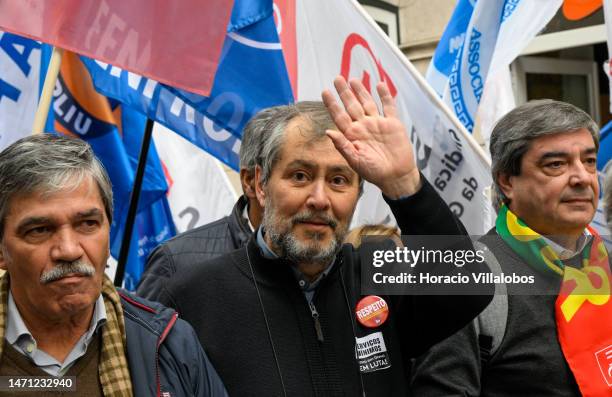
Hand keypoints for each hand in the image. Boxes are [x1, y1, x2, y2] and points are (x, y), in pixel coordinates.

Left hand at [321, 76, 420, 198]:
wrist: (396, 176)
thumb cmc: (374, 172)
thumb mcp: (355, 161)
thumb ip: (342, 146)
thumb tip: (328, 132)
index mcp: (352, 135)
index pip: (339, 116)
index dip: (332, 104)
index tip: (325, 92)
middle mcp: (363, 127)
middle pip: (352, 105)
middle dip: (344, 92)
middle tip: (337, 78)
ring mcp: (378, 124)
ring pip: (368, 103)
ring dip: (361, 91)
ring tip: (353, 80)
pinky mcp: (392, 124)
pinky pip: (388, 106)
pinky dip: (384, 95)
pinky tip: (379, 85)